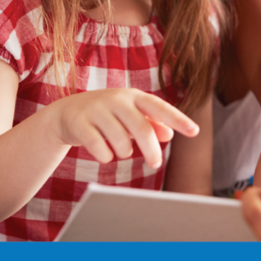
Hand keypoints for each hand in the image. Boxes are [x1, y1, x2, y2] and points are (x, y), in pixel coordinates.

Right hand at [52, 88, 198, 168]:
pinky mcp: (79, 123)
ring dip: (124, 152)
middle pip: (141, 128)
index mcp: (133, 96)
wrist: (66, 113)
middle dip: (151, 150)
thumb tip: (169, 134)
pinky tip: (105, 154)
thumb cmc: (106, 115)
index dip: (178, 119)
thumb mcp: (129, 116)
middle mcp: (116, 99)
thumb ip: (150, 124)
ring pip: (120, 140)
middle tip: (156, 164)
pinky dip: (105, 156)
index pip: (160, 107)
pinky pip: (98, 147)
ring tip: (122, 150)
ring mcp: (96, 110)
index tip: (195, 132)